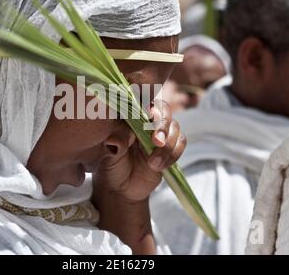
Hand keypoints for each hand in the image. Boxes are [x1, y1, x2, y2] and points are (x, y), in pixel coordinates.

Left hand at [92, 100, 186, 253]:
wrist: (121, 189)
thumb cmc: (110, 166)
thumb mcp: (108, 155)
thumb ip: (114, 144)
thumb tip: (117, 139)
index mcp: (130, 116)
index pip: (142, 100)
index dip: (147, 104)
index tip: (147, 114)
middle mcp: (147, 121)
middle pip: (163, 110)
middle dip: (162, 125)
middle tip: (156, 141)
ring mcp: (159, 134)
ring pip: (175, 127)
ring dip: (168, 145)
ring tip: (153, 163)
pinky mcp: (170, 148)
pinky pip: (180, 143)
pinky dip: (174, 154)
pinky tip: (158, 167)